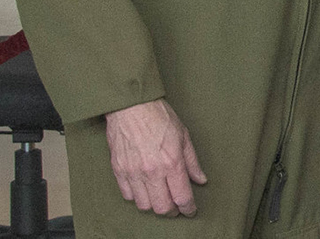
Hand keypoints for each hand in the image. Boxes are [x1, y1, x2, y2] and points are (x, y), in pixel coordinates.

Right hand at [105, 99, 206, 216]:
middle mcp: (152, 172)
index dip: (188, 208)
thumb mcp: (184, 136)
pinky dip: (137, 197)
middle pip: (162, 207)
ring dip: (154, 205)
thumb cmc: (159, 117)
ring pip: (144, 205)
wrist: (131, 106)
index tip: (190, 211)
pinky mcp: (119, 170)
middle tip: (177, 207)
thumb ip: (192, 162)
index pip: (182, 197)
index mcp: (171, 162)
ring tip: (160, 197)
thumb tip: (200, 179)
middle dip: (172, 211)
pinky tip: (144, 189)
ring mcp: (133, 172)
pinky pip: (128, 195)